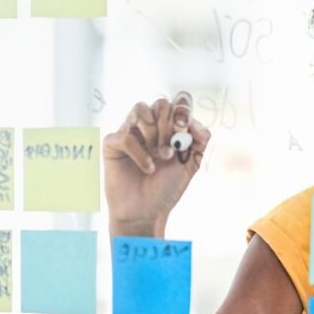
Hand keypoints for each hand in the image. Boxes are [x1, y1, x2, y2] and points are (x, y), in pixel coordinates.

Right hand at [103, 92, 211, 231]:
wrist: (147, 211)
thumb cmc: (167, 186)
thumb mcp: (192, 163)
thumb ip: (200, 140)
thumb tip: (195, 122)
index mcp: (169, 127)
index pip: (178, 103)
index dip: (184, 111)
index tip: (185, 130)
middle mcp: (149, 125)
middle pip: (161, 104)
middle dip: (170, 126)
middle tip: (172, 150)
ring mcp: (130, 132)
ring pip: (141, 109)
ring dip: (155, 132)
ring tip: (161, 156)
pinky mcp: (113, 144)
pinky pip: (126, 136)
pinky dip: (141, 154)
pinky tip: (148, 168)